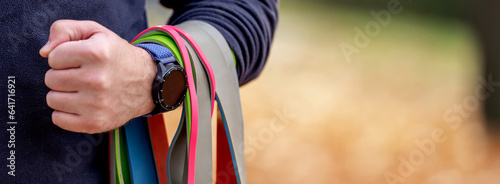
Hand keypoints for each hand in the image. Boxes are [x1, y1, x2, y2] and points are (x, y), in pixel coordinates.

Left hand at [40, 20, 155, 133]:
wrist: (148, 83)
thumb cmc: (116, 56)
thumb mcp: (96, 32)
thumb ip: (65, 30)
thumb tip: (44, 52)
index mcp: (97, 53)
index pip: (53, 57)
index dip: (64, 57)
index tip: (80, 60)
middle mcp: (97, 79)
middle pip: (51, 79)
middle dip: (62, 75)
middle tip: (82, 75)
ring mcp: (96, 104)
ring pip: (52, 99)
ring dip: (63, 94)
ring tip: (82, 90)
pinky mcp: (95, 123)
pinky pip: (58, 119)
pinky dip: (66, 113)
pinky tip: (82, 105)